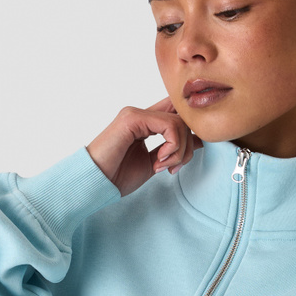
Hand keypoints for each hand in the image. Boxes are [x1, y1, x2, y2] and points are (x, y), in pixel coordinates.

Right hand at [86, 96, 203, 196]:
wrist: (96, 182)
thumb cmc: (119, 176)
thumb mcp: (155, 162)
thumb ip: (172, 150)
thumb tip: (199, 141)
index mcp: (145, 123)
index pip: (176, 113)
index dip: (191, 130)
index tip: (187, 156)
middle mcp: (141, 114)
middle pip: (183, 118)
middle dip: (188, 147)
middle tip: (173, 168)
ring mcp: (136, 114)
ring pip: (179, 122)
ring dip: (179, 151)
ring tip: (163, 166)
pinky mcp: (133, 118)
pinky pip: (169, 125)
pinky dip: (172, 147)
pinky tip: (159, 161)